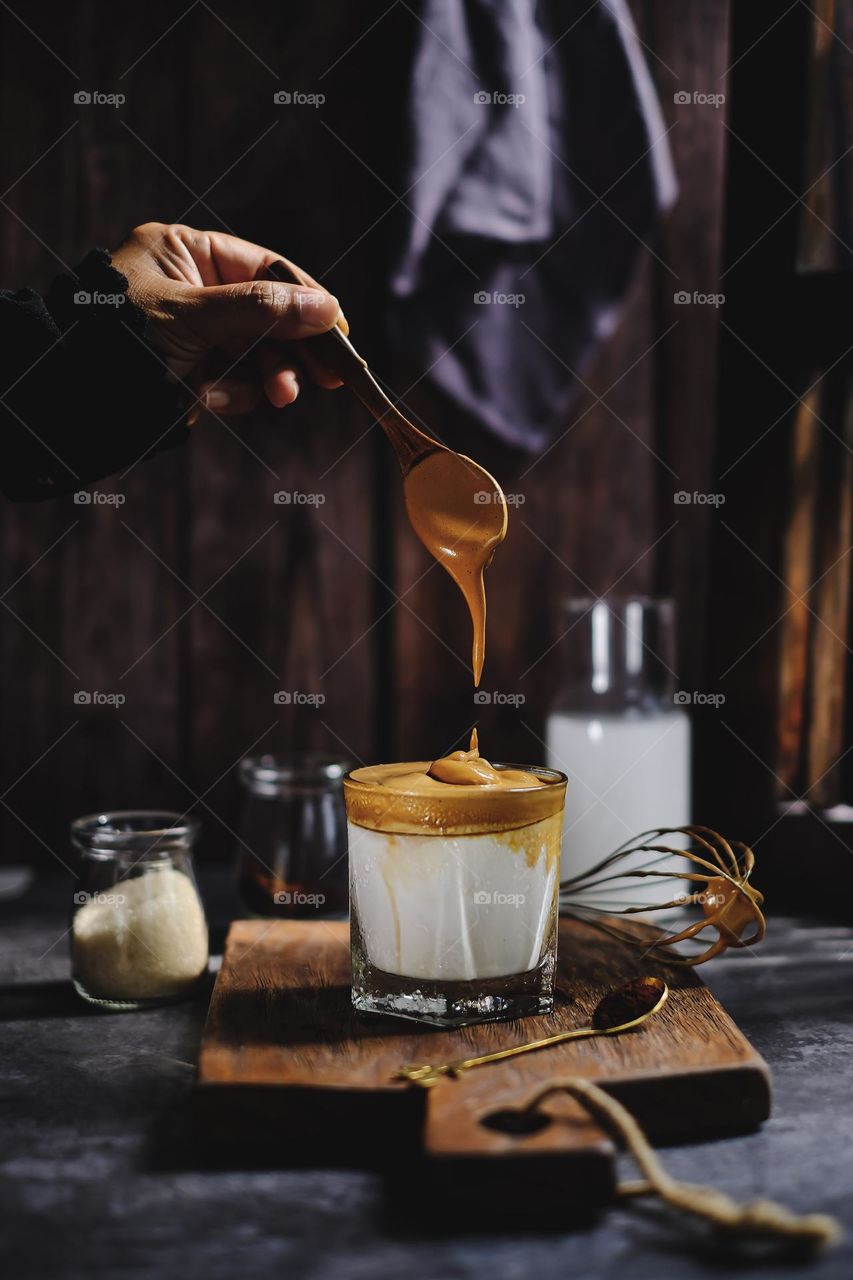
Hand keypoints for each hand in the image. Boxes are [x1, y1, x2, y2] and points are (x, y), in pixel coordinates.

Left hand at [110, 222, 345, 417]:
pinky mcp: (191, 370)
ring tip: (279, 396)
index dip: (306, 297)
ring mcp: (193, 331)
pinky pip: (233, 380)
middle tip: (329, 377)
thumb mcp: (194, 316)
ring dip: (268, 377)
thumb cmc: (120, 339)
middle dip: (292, 348)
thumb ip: (263, 309)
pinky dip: (232, 393)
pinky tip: (208, 398)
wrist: (70, 400)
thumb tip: (327, 306)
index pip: (265, 267)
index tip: (339, 331)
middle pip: (268, 313)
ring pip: (255, 353)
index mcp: (185, 252)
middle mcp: (193, 287)